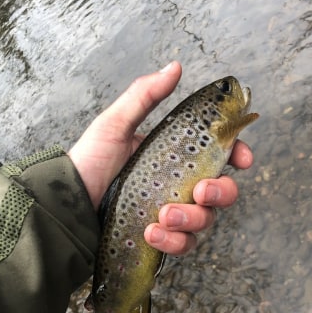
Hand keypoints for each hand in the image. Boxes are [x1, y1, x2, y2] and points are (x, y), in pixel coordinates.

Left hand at [68, 61, 252, 256]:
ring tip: (162, 216)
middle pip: (222, 192)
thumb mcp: (115, 125)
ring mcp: (171, 213)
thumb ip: (144, 97)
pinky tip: (151, 233)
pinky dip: (173, 242)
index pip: (219, 155)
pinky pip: (183, 245)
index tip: (243, 159)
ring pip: (206, 221)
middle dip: (220, 193)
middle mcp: (178, 185)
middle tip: (199, 192)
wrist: (68, 203)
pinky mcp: (160, 238)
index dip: (238, 155)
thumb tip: (175, 67)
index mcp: (174, 156)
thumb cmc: (90, 161)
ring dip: (191, 220)